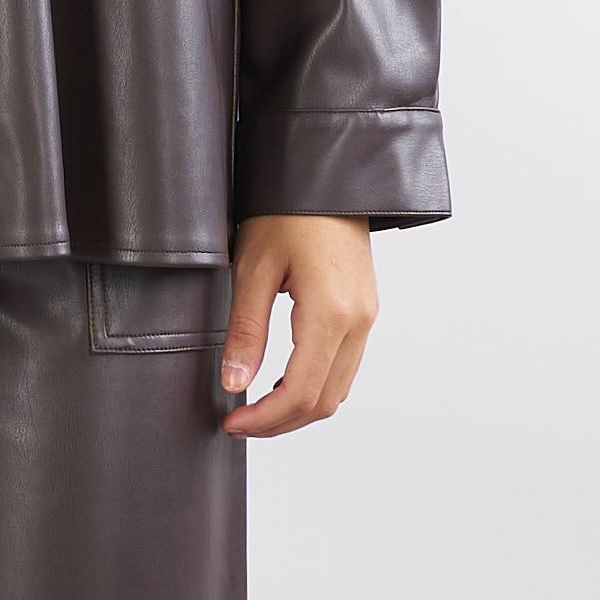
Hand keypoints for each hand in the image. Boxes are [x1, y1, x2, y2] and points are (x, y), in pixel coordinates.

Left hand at [218, 215, 377, 437]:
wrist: (325, 175)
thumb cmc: (286, 211)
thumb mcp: (253, 266)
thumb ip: (245, 330)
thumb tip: (233, 383)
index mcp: (331, 313)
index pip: (302, 393)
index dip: (265, 419)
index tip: (232, 424)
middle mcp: (358, 322)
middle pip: (324, 402)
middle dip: (280, 423)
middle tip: (239, 424)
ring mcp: (367, 317)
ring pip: (338, 390)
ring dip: (299, 408)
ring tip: (256, 408)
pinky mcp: (365, 310)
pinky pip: (344, 366)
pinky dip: (315, 385)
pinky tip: (282, 381)